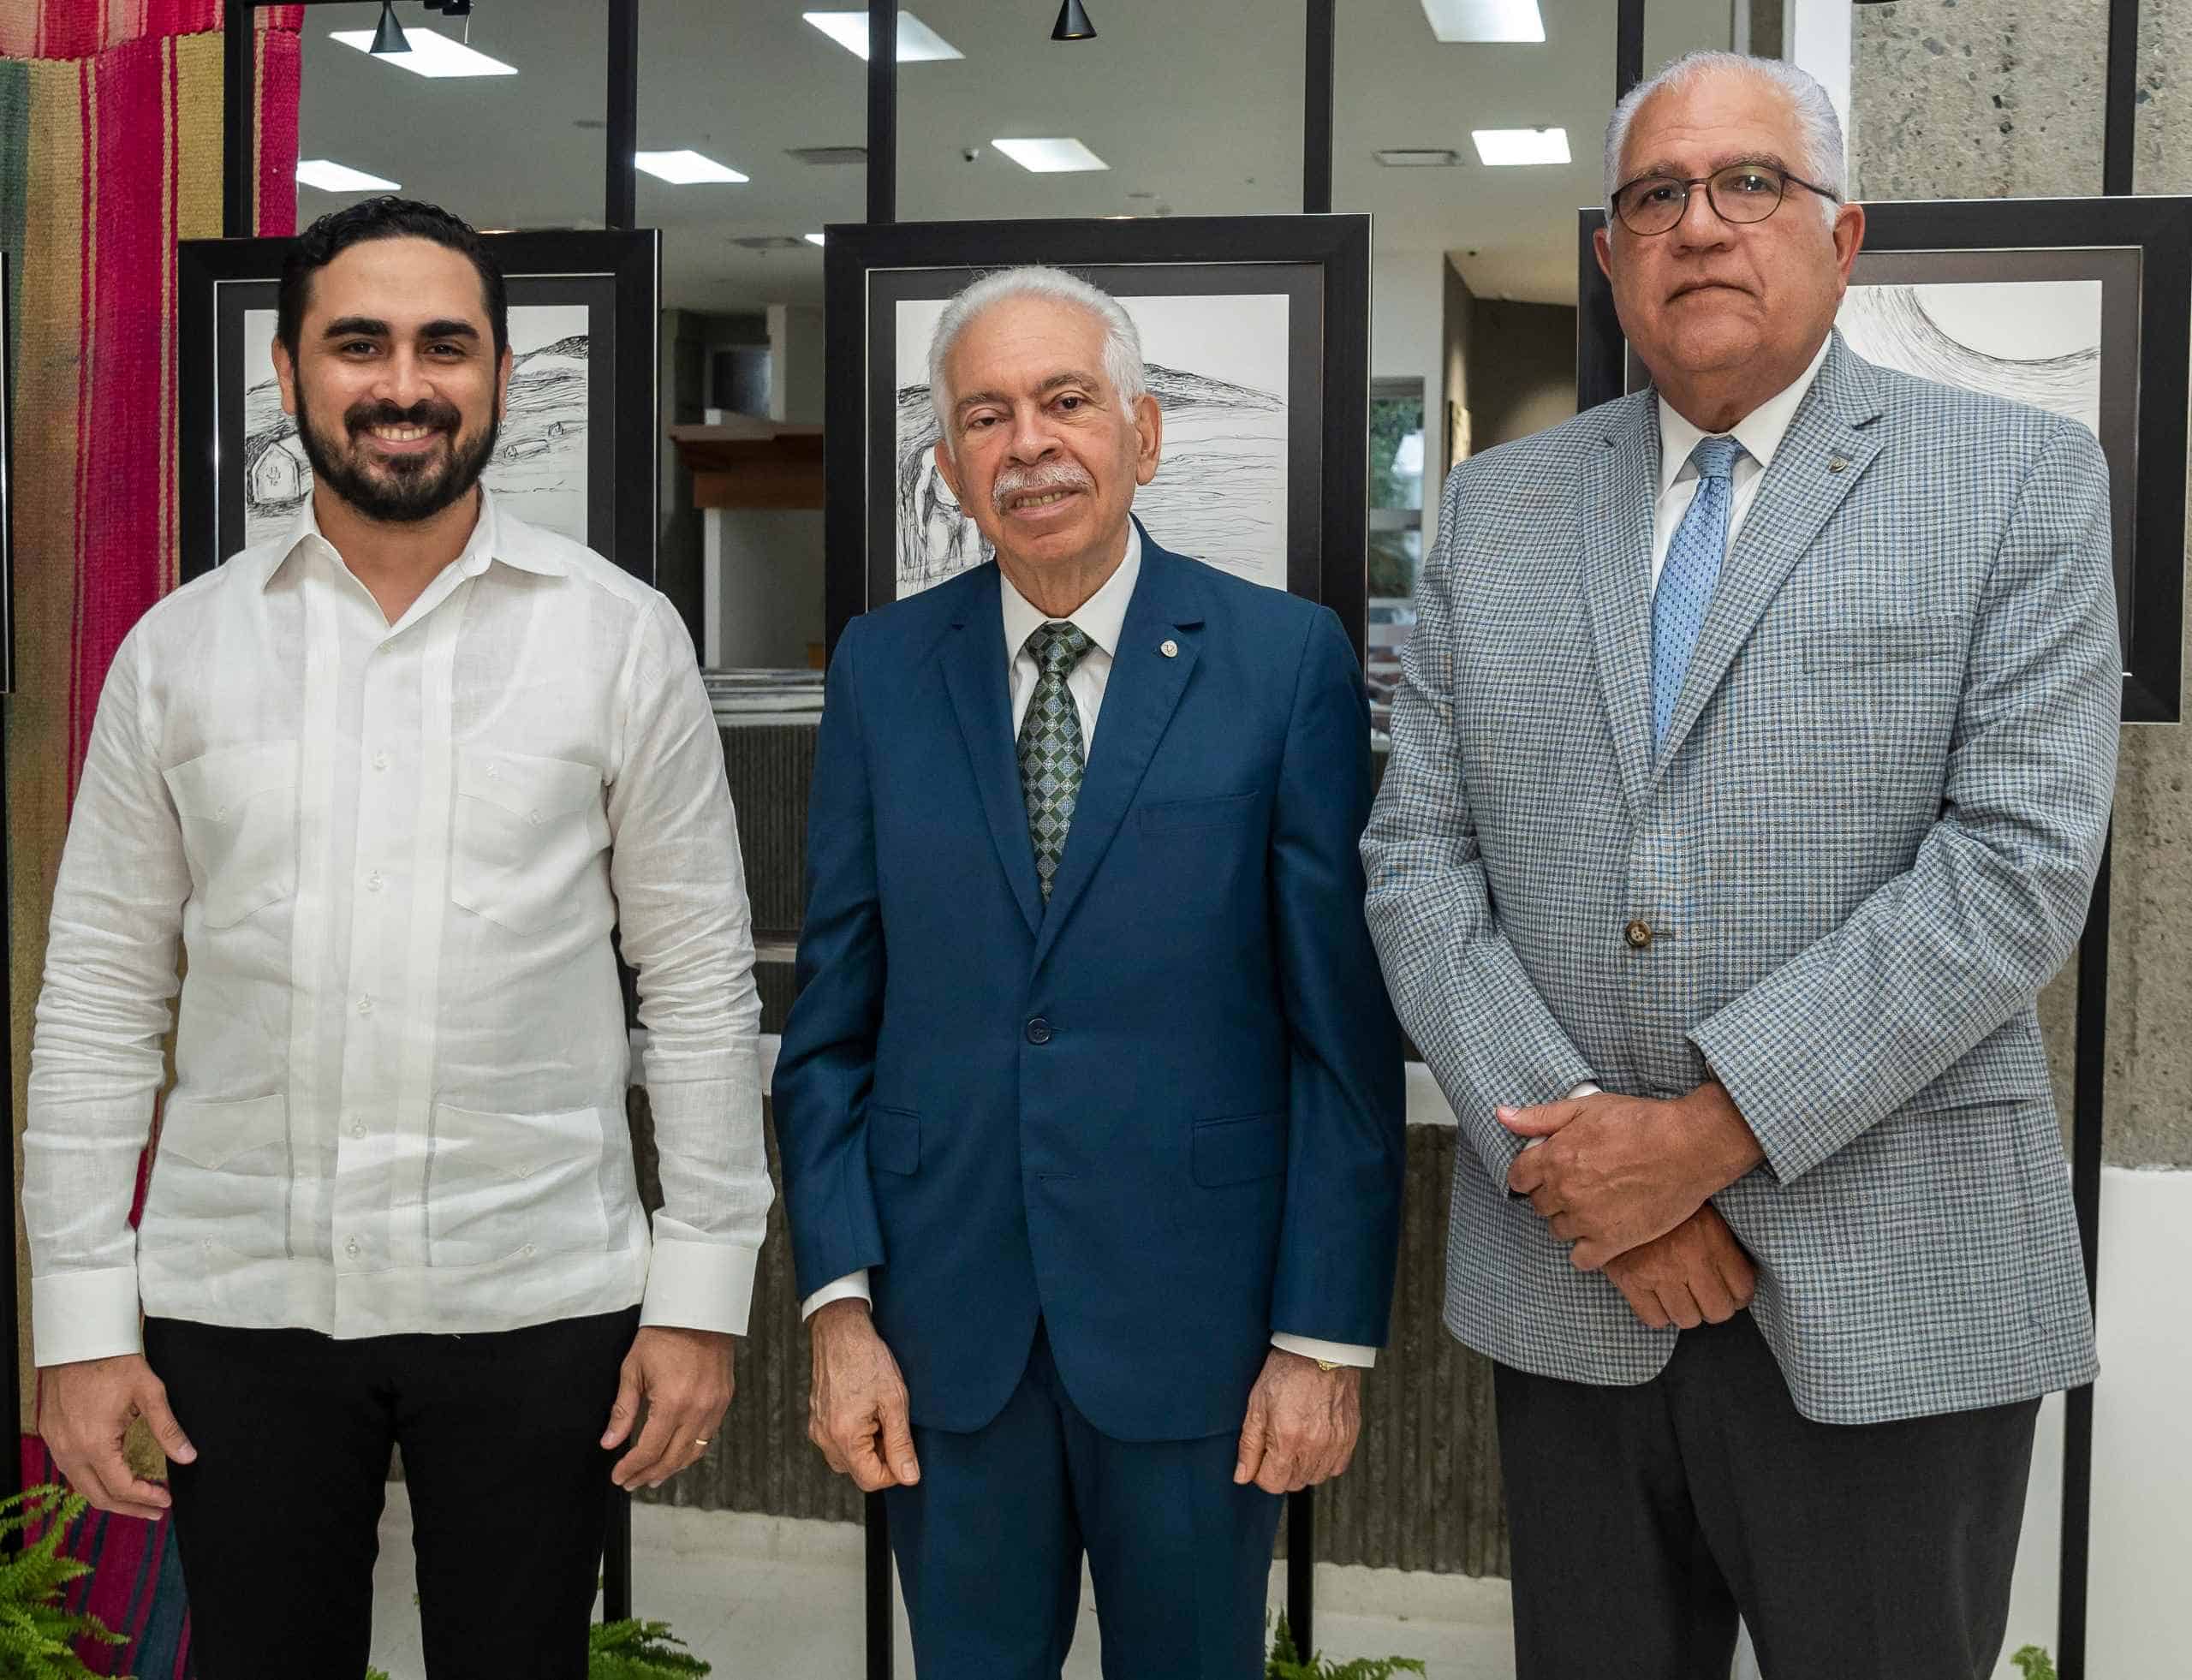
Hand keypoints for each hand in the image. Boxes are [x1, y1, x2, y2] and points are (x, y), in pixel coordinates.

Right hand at [39, 1355, 195, 1519]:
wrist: (79, 1342)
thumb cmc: (114, 1363)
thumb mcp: (150, 1392)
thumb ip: (168, 1429)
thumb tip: (188, 1457)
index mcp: (94, 1444)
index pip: (121, 1486)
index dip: (145, 1498)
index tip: (166, 1500)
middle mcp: (69, 1450)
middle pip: (98, 1496)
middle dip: (129, 1508)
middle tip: (155, 1512)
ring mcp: (56, 1444)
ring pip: (80, 1486)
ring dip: (109, 1497)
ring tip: (137, 1500)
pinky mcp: (50, 1435)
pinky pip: (69, 1470)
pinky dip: (91, 1481)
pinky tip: (109, 1479)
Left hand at [602, 1327, 734, 1490]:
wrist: (698, 1310)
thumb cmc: (661, 1336)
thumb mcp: (633, 1369)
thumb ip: (622, 1410)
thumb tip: (608, 1443)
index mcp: (672, 1402)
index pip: (649, 1449)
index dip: (631, 1467)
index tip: (617, 1476)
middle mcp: (697, 1409)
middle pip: (672, 1458)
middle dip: (648, 1474)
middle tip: (631, 1482)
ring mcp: (715, 1405)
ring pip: (693, 1452)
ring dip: (671, 1468)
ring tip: (653, 1477)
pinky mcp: (724, 1399)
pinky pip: (708, 1436)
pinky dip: (691, 1450)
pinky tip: (677, 1454)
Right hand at [807, 1300, 918, 1492]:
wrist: (840, 1331)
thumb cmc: (867, 1359)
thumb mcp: (895, 1401)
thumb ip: (901, 1443)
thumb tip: (909, 1476)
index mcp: (844, 1436)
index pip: (871, 1480)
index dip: (894, 1472)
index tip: (905, 1450)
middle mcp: (824, 1438)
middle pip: (858, 1471)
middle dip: (880, 1457)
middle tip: (891, 1424)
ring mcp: (817, 1429)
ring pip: (848, 1458)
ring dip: (867, 1447)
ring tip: (878, 1415)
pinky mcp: (816, 1420)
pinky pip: (837, 1442)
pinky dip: (854, 1436)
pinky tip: (865, 1410)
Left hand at [1232, 1350, 1361, 1495]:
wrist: (1320, 1350)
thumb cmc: (1287, 1372)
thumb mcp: (1256, 1405)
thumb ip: (1249, 1445)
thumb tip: (1242, 1476)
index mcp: (1288, 1439)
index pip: (1273, 1483)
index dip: (1261, 1473)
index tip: (1260, 1457)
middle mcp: (1315, 1447)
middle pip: (1294, 1483)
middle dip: (1280, 1470)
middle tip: (1277, 1444)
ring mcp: (1336, 1444)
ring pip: (1315, 1478)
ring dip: (1302, 1467)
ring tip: (1296, 1441)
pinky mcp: (1350, 1437)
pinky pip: (1336, 1467)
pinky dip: (1324, 1461)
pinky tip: (1315, 1441)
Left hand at [1503, 1082, 1764, 1270]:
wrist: (1688, 1145)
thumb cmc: (1640, 1121)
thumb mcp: (1585, 1107)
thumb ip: (1539, 1117)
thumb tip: (1502, 1115)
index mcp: (1554, 1157)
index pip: (1517, 1178)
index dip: (1529, 1175)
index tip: (1544, 1175)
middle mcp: (1564, 1190)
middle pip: (1538, 1204)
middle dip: (1551, 1196)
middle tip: (1578, 1187)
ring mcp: (1586, 1218)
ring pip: (1557, 1230)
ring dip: (1569, 1221)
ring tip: (1593, 1207)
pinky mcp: (1612, 1241)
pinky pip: (1581, 1259)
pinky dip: (1587, 1251)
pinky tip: (1600, 1235)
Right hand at [1602, 1204, 1757, 1329]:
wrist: (1614, 1188)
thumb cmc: (1663, 1200)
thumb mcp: (1701, 1209)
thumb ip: (1721, 1241)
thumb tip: (1741, 1278)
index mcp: (1710, 1235)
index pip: (1742, 1288)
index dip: (1740, 1295)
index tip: (1733, 1291)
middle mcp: (1686, 1257)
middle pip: (1717, 1310)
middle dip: (1715, 1307)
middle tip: (1707, 1295)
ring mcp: (1656, 1271)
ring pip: (1686, 1319)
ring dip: (1685, 1310)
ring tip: (1679, 1293)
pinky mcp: (1629, 1279)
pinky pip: (1654, 1319)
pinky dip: (1658, 1313)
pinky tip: (1657, 1296)